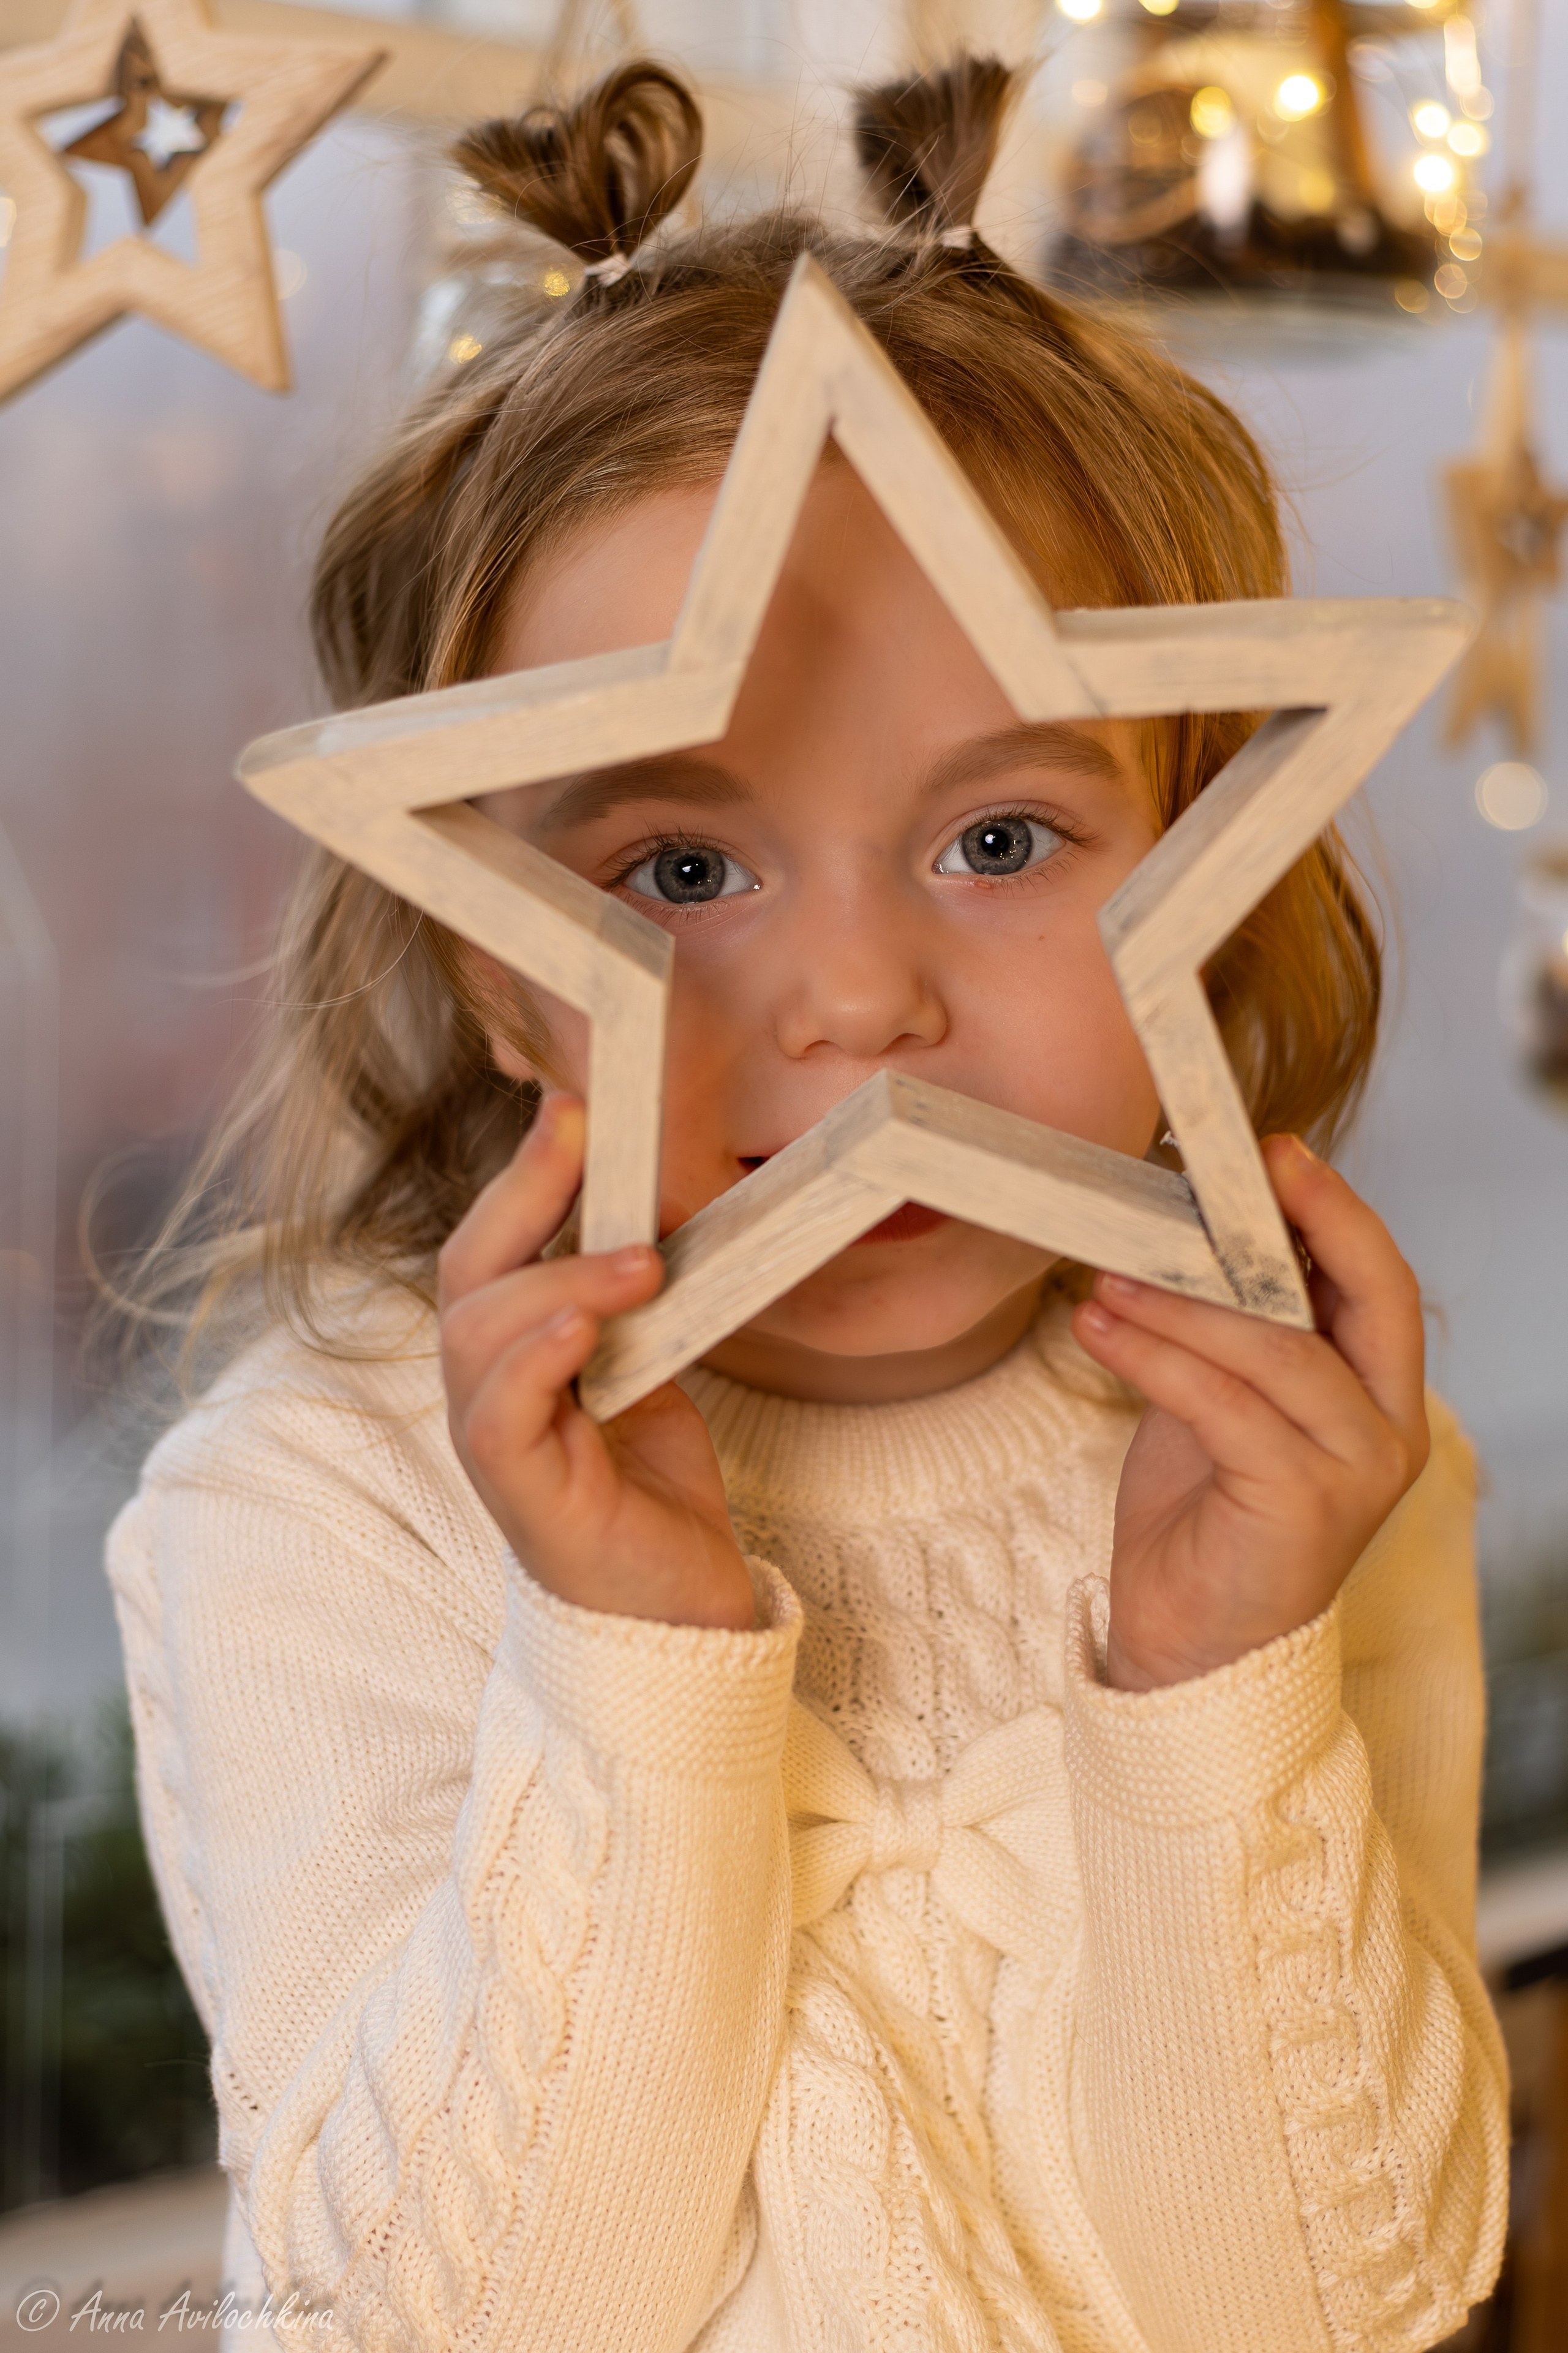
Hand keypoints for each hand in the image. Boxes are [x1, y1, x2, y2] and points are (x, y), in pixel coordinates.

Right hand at [439, 1094, 755, 1629]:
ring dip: (556, 1280)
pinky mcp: (521, 1495)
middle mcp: (486, 1389)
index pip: (494, 1244)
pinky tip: (584, 1331)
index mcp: (513, 1350)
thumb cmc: (653, 1487)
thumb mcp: (651, 1365)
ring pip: (477, 1333)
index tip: (573, 1105)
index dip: (525, 1171)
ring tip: (638, 1261)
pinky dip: (537, 1360)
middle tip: (584, 1132)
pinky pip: (498, 1415)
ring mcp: (493, 1442)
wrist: (678, 1609)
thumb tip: (649, 1207)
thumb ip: (632, 1297)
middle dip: (522, 1190)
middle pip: (467, 1270)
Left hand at [1069, 1134, 1428, 1692]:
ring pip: (1276, 1352)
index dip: (1334, 1211)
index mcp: (1376, 1397)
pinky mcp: (1301, 1507)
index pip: (1379, 1282)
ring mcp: (1353, 1473)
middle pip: (1367, 1298)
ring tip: (1105, 1272)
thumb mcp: (1219, 1403)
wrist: (1184, 1649)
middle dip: (1301, 1224)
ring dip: (1181, 1302)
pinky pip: (1224, 1407)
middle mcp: (1387, 1432)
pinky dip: (1155, 1357)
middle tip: (1219, 1176)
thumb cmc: (1201, 1519)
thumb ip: (1230, 1333)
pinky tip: (1097, 1326)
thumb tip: (1185, 1233)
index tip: (1274, 1153)